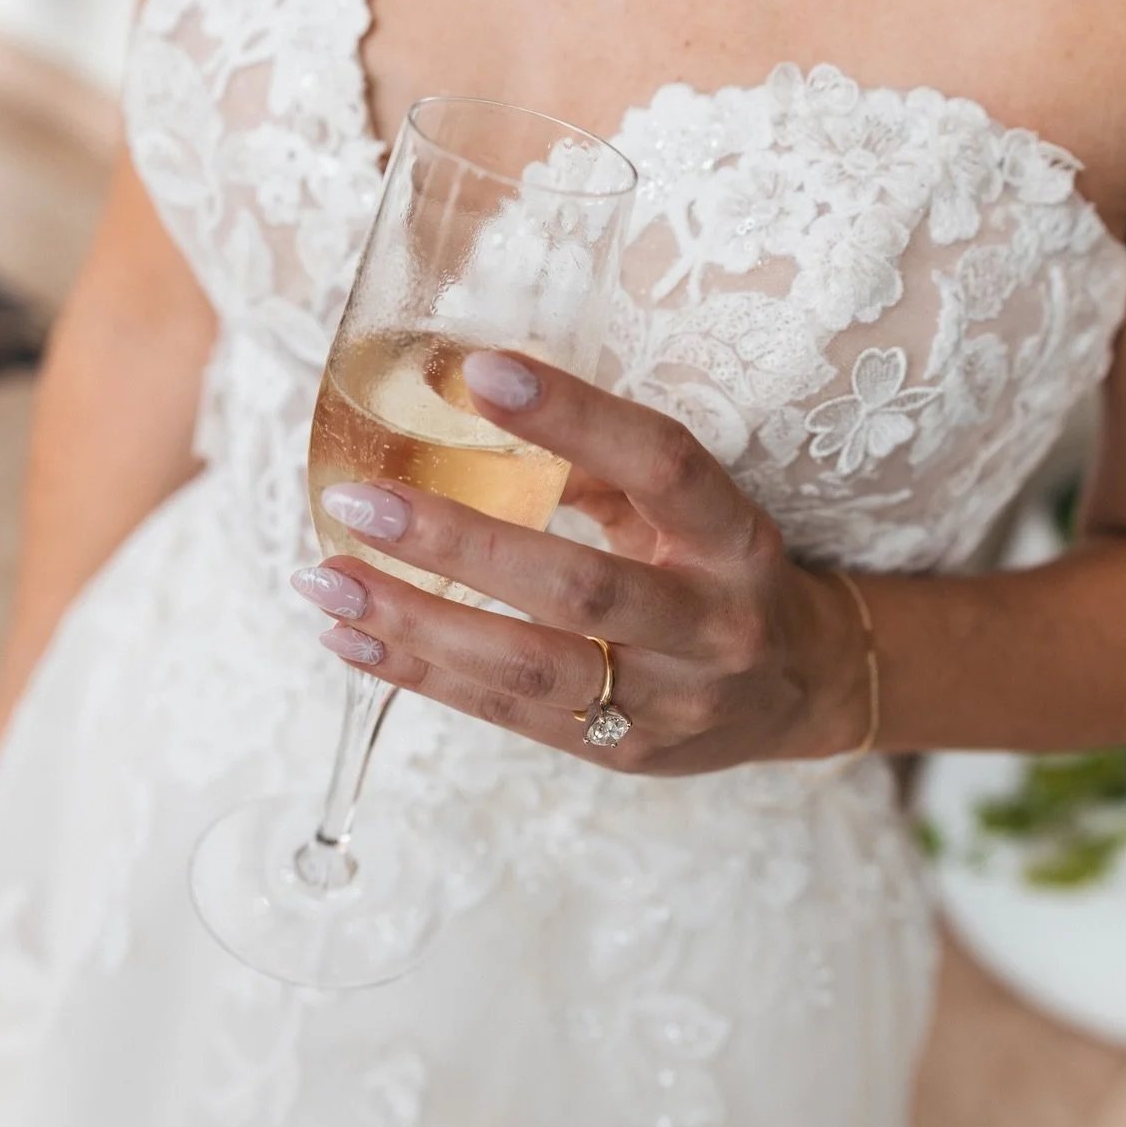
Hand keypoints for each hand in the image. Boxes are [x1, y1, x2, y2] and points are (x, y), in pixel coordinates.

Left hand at [293, 351, 870, 775]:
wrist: (799, 689)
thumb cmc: (719, 571)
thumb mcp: (688, 509)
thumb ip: (599, 468)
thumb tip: (470, 409)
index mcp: (734, 537)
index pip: (662, 464)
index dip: (574, 417)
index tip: (477, 372)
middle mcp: (711, 624)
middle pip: (580, 588)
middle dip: (459, 544)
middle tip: (358, 503)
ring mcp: (670, 700)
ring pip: (531, 667)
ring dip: (415, 623)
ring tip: (325, 583)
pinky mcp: (623, 754)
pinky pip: (507, 714)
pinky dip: (420, 675)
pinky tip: (351, 640)